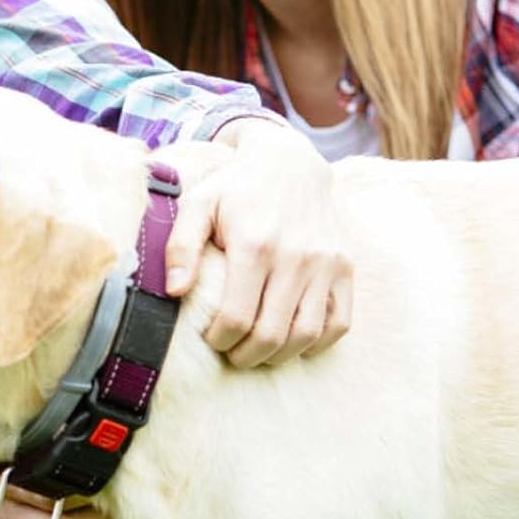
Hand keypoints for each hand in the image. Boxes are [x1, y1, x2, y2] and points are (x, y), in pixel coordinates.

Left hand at [164, 119, 352, 367]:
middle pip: (271, 334)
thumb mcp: (198, 205)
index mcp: (254, 245)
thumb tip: (173, 291)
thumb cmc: (235, 188)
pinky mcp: (345, 267)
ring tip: (258, 351)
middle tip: (231, 353)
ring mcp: (325, 264)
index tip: (210, 338)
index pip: (237, 318)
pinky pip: (340, 322)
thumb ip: (181, 247)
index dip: (220, 339)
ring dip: (280, 355)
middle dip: (246, 354)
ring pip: (307, 334)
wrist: (289, 162)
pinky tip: (293, 341)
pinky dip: (317, 342)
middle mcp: (295, 257)